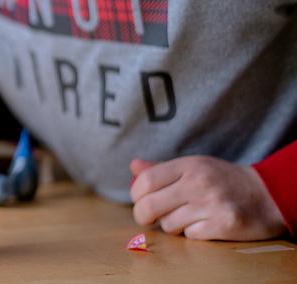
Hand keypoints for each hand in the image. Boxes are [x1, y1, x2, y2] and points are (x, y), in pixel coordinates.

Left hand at [129, 156, 285, 240]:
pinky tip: (202, 225)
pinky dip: (191, 234)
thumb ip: (162, 168)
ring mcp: (211, 204)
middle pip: (150, 205)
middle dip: (143, 215)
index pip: (146, 180)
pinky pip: (190, 236)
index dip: (136, 194)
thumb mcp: (194, 166)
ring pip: (168, 224)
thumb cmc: (221, 180)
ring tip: (184, 218)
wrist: (266, 194)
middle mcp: (198, 183)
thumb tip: (133, 167)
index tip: (140, 199)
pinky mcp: (224, 224)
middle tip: (147, 217)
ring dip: (171, 225)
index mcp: (188, 165)